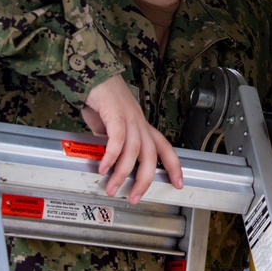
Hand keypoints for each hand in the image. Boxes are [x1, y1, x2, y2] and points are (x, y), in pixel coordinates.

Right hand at [82, 75, 182, 202]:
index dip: (174, 166)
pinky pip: (117, 138)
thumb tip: (109, 163)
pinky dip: (111, 155)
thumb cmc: (101, 99)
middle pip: (152, 154)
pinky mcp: (115, 112)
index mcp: (142, 126)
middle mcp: (140, 122)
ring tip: (113, 187)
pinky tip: (104, 167)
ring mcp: (129, 116)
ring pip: (134, 150)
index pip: (165, 148)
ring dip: (123, 172)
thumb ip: (113, 144)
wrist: (92, 73)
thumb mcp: (111, 127)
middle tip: (135, 197)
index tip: (179, 184)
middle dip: (145, 179)